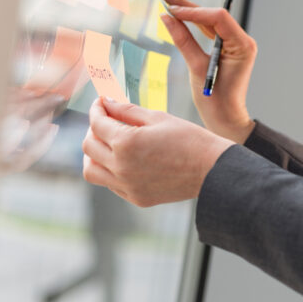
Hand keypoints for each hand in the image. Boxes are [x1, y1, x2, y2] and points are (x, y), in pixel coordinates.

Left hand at [82, 96, 232, 206]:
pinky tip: (126, 160)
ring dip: (94, 155)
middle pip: (89, 147)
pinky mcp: (136, 198)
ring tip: (109, 144)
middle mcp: (121, 167)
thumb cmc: (190, 139)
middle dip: (94, 129)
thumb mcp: (159, 118)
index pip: (98, 124)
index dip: (97, 110)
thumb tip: (106, 103)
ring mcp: (127, 185)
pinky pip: (110, 184)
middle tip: (106, 120)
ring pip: (92, 171)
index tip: (101, 103)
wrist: (213, 170)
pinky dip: (110, 170)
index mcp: (126, 143)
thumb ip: (128, 110)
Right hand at [159, 0, 256, 142]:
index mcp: (243, 45)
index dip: (194, 11)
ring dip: (189, 10)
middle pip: (213, 15)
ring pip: (210, 21)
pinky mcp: (227, 49)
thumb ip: (183, 41)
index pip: (218, 17)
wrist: (226, 119)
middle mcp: (242, 41)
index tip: (171, 9)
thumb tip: (167, 17)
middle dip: (188, 5)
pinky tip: (177, 14)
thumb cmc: (215, 100)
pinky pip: (209, 31)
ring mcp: (235, 44)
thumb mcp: (196, 68)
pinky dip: (193, 23)